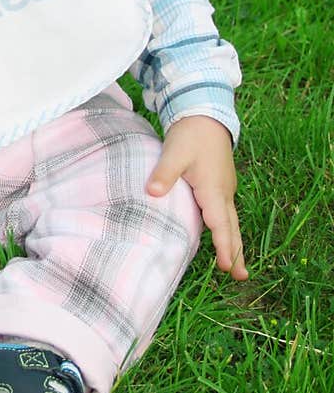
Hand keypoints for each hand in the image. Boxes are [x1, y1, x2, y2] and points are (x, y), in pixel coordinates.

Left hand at [146, 115, 246, 280]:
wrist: (205, 116)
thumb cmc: (190, 135)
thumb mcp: (174, 152)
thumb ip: (164, 173)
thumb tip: (153, 192)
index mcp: (214, 189)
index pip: (220, 224)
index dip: (224, 246)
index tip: (227, 267)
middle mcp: (223, 192)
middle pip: (231, 228)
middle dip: (235, 252)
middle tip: (240, 277)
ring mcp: (223, 189)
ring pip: (229, 221)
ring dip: (231, 242)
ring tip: (233, 265)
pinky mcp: (219, 185)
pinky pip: (224, 212)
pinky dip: (225, 228)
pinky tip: (219, 236)